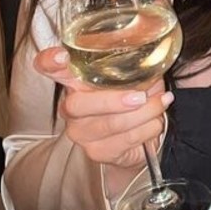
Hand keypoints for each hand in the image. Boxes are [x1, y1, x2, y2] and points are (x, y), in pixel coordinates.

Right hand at [32, 47, 173, 171]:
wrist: (137, 142)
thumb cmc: (133, 101)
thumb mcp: (134, 78)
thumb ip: (135, 67)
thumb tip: (152, 58)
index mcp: (74, 82)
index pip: (49, 69)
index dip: (49, 62)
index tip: (61, 57)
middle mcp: (71, 108)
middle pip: (77, 104)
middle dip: (112, 100)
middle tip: (140, 97)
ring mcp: (81, 132)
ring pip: (109, 124)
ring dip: (143, 113)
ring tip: (161, 103)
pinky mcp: (96, 152)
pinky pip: (124, 140)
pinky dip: (147, 129)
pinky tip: (156, 122)